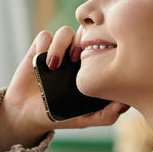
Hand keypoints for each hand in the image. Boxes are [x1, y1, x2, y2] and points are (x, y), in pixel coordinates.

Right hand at [0, 28, 129, 150]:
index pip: (102, 45)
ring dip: (62, 44)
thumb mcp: (84, 120)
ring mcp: (57, 51)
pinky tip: (43, 64)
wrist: (27, 115)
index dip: (102, 48)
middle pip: (86, 32)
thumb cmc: (59, 116)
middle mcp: (75, 55)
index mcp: (90, 66)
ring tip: (56, 65)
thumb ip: (105, 116)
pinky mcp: (38, 49)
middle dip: (83, 41)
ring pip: (65, 32)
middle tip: (77, 59)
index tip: (96, 64)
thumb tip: (124, 106)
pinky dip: (44, 46)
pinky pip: (44, 36)